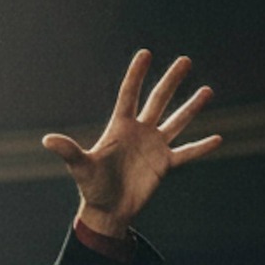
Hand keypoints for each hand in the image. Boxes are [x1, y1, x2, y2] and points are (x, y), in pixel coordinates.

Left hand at [42, 50, 220, 238]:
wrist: (106, 211)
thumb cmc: (91, 188)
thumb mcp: (80, 167)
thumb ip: (69, 150)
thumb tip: (46, 140)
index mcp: (120, 127)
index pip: (129, 95)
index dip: (136, 75)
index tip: (145, 53)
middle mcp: (140, 132)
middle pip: (158, 101)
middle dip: (171, 81)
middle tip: (185, 61)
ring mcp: (154, 147)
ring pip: (176, 122)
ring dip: (191, 107)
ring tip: (207, 90)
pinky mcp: (164, 165)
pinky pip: (186, 154)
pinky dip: (201, 148)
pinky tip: (218, 138)